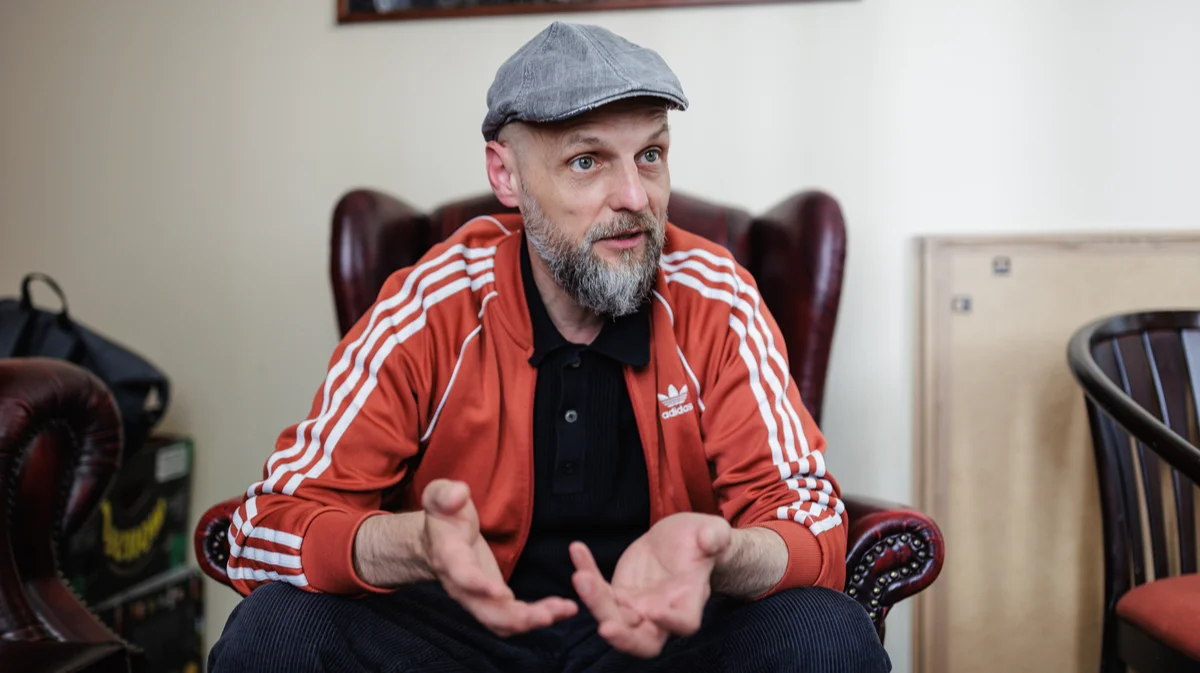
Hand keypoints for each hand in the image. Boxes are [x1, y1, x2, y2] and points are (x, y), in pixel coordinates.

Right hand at [422, 479, 577, 635]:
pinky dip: (535, 618)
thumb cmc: (444, 517)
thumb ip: (446, 495)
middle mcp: (461, 586)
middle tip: (547, 615)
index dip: (479, 585)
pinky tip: (561, 610)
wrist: (437, 542)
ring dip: (532, 621)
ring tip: (563, 611)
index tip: (502, 593)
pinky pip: (512, 619)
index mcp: (449, 557)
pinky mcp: (491, 601)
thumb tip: (458, 495)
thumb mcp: (438, 497)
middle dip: (516, 617)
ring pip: (501, 621)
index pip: (462, 575)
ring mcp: (476, 598)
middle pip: (486, 611)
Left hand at [570, 512, 731, 657]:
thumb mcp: (711, 531)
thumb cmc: (701, 540)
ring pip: (613, 618)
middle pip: (642, 640)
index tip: (654, 610)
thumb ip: (713, 537)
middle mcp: (662, 613)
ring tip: (581, 576)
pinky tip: (577, 550)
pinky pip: (597, 592)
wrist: (680, 541)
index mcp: (690, 600)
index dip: (671, 622)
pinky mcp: (618, 595)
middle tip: (604, 627)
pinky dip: (586, 572)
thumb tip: (711, 539)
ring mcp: (637, 608)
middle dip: (624, 638)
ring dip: (595, 602)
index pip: (685, 624)